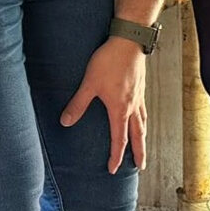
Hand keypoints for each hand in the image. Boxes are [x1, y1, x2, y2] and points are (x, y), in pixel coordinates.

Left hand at [60, 36, 147, 173]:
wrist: (129, 41)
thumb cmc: (110, 61)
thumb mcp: (89, 83)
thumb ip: (78, 103)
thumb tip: (65, 122)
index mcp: (120, 109)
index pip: (120, 139)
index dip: (116, 156)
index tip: (112, 170)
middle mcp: (133, 106)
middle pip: (138, 135)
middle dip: (139, 153)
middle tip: (141, 167)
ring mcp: (139, 97)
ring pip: (143, 123)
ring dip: (143, 138)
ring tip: (144, 146)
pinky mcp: (140, 87)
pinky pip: (144, 110)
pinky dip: (143, 120)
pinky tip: (140, 118)